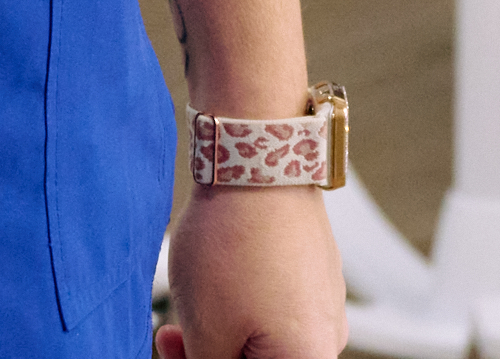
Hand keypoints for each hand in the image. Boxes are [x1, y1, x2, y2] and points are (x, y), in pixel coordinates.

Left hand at [159, 185, 346, 358]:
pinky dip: (240, 302)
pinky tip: (211, 280)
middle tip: (170, 336)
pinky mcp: (313, 269)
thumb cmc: (233, 246)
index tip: (178, 356)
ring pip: (265, 335)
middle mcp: (329, 335)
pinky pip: (276, 302)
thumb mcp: (205, 334)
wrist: (253, 160)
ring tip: (185, 303)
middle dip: (210, 354)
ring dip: (221, 330)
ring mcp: (325, 299)